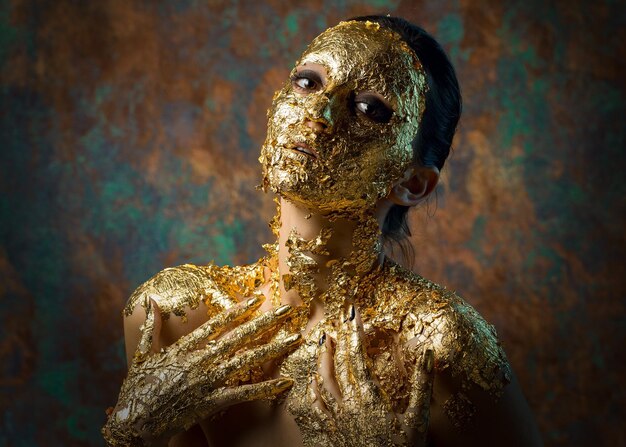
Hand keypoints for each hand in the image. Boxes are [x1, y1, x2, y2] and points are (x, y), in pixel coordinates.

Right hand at [102, 295, 300, 445]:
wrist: (133, 423)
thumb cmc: (137, 389)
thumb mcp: (143, 353)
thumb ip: (152, 325)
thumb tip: (152, 300)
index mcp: (185, 348)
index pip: (218, 323)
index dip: (239, 309)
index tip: (259, 297)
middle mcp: (199, 361)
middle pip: (239, 337)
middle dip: (265, 322)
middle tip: (288, 309)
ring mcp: (206, 382)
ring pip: (245, 361)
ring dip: (273, 349)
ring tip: (295, 338)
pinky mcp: (210, 403)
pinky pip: (242, 394)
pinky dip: (264, 388)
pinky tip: (285, 382)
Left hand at [310, 305, 433, 446]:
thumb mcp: (418, 419)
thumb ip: (422, 384)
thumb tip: (429, 354)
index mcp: (370, 397)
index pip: (358, 357)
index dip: (355, 333)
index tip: (353, 312)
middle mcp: (348, 405)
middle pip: (337, 365)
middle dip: (337, 339)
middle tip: (336, 320)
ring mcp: (336, 420)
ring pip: (321, 382)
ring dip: (321, 360)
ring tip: (321, 341)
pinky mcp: (330, 434)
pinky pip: (315, 408)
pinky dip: (311, 391)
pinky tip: (310, 382)